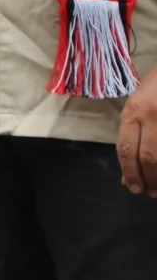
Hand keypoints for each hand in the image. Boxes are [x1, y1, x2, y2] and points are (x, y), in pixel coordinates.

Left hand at [116, 63, 156, 195]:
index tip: (132, 187)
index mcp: (133, 111)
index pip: (126, 148)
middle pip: (147, 157)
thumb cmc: (156, 88)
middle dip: (148, 179)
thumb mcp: (139, 106)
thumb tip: (128, 172)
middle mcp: (151, 116)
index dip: (129, 172)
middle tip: (150, 193)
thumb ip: (133, 135)